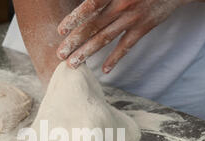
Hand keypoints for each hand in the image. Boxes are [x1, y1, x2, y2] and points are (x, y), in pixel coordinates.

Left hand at [56, 0, 189, 72]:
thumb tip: (87, 3)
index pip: (89, 6)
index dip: (74, 18)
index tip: (60, 31)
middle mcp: (122, 5)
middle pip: (93, 26)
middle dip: (74, 42)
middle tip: (60, 54)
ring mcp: (133, 18)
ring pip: (105, 38)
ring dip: (87, 53)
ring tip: (73, 64)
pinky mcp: (144, 27)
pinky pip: (126, 46)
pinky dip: (115, 58)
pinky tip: (104, 70)